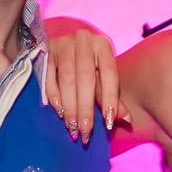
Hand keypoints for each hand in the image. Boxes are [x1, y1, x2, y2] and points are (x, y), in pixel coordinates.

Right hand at [45, 17, 128, 143]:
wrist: (68, 43)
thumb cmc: (91, 63)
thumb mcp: (103, 76)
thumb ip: (112, 96)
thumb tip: (126, 119)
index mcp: (103, 45)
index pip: (109, 74)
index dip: (109, 98)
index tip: (109, 122)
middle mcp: (84, 40)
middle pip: (85, 78)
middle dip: (85, 108)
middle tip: (85, 131)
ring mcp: (63, 43)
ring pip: (67, 79)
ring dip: (70, 106)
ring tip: (72, 126)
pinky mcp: (45, 50)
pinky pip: (48, 76)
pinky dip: (53, 95)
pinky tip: (59, 111)